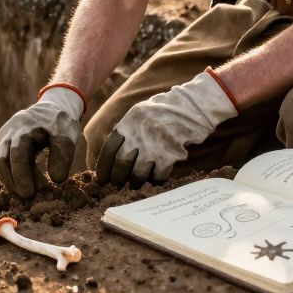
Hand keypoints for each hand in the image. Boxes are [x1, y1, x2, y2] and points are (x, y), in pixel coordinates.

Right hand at [0, 85, 84, 198]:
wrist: (54, 107)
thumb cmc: (61, 122)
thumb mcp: (68, 135)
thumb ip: (62, 156)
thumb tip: (57, 180)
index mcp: (25, 126)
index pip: (17, 153)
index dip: (21, 174)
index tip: (29, 193)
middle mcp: (10, 131)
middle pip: (2, 160)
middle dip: (13, 181)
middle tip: (27, 197)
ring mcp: (6, 137)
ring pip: (1, 163)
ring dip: (13, 181)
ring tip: (30, 193)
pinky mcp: (6, 143)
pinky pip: (6, 162)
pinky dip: (15, 175)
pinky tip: (29, 185)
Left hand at [95, 70, 236, 186]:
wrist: (190, 107)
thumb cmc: (163, 111)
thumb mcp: (139, 113)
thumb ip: (126, 131)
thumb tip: (113, 154)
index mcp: (128, 123)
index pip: (109, 148)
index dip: (103, 166)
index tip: (101, 178)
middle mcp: (138, 135)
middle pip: (121, 163)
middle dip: (117, 177)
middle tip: (117, 184)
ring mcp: (153, 146)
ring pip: (138, 173)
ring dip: (135, 182)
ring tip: (135, 184)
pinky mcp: (169, 156)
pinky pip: (158, 175)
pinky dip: (156, 179)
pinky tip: (156, 177)